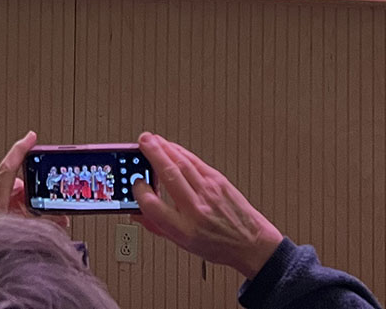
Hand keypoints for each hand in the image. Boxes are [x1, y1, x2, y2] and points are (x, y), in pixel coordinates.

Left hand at [0, 130, 67, 228]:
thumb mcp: (25, 238)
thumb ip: (45, 224)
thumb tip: (61, 219)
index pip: (7, 169)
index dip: (21, 150)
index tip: (30, 138)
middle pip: (7, 188)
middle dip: (24, 195)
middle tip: (35, 206)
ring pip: (0, 202)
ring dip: (14, 209)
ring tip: (23, 224)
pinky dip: (4, 217)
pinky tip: (11, 230)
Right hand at [132, 132, 281, 279]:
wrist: (249, 241)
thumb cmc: (217, 244)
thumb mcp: (183, 244)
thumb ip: (157, 226)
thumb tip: (137, 212)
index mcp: (183, 230)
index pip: (154, 207)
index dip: (141, 192)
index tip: (135, 183)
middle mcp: (196, 209)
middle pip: (169, 176)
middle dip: (153, 156)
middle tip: (142, 143)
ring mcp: (208, 192)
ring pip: (183, 164)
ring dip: (165, 148)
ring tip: (152, 140)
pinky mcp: (218, 180)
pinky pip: (196, 162)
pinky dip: (181, 152)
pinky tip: (171, 147)